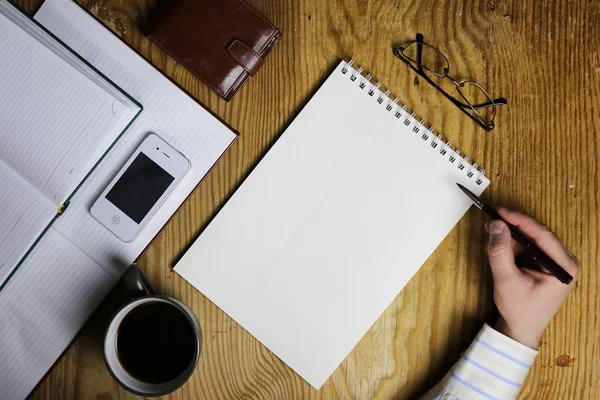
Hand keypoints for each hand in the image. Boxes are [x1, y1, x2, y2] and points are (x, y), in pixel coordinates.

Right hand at [485, 209, 579, 348]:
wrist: (522, 329)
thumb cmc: (520, 311)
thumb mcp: (506, 280)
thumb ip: (500, 252)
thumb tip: (497, 226)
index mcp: (564, 268)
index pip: (542, 235)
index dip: (520, 220)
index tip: (501, 211)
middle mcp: (565, 263)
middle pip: (538, 234)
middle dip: (514, 228)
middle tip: (493, 222)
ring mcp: (557, 264)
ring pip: (533, 240)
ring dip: (513, 238)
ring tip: (494, 238)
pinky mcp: (547, 265)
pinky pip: (530, 248)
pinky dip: (515, 247)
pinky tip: (503, 250)